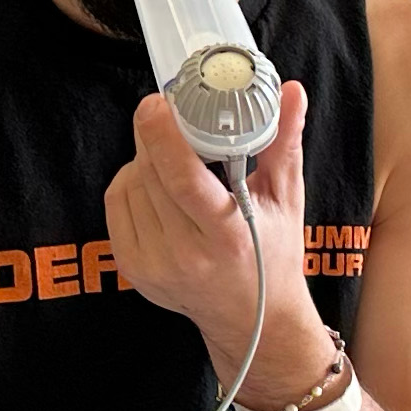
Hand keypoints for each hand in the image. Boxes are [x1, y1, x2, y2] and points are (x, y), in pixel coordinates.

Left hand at [105, 80, 324, 400]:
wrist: (251, 318)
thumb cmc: (272, 253)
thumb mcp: (286, 198)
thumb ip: (283, 142)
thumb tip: (291, 91)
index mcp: (228, 235)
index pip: (183, 179)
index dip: (164, 135)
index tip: (158, 103)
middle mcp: (187, 255)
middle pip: (151, 174)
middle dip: (155, 134)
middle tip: (170, 113)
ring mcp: (155, 265)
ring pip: (131, 183)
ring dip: (145, 157)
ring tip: (174, 156)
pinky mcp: (133, 268)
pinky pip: (118, 202)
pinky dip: (132, 181)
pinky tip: (157, 183)